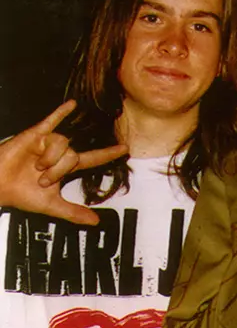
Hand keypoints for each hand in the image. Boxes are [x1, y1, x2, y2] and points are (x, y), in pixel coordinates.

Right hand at [0, 100, 127, 224]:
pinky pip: (51, 121)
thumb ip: (73, 213)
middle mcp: (59, 153)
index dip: (108, 154)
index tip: (125, 149)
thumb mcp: (50, 206)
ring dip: (50, 158)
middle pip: (74, 155)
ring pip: (63, 144)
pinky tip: (72, 104)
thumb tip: (95, 223)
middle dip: (59, 170)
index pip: (93, 159)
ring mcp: (47, 142)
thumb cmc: (20, 194)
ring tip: (36, 167)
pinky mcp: (34, 135)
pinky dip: (61, 112)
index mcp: (65, 167)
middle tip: (42, 179)